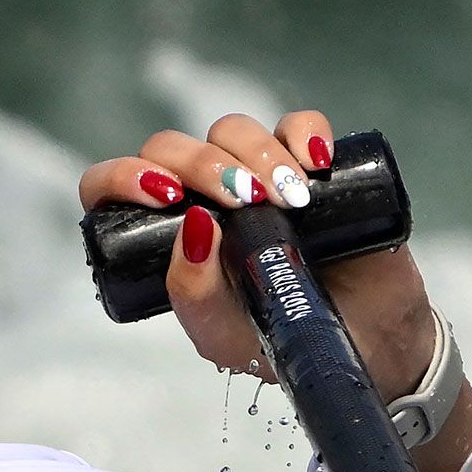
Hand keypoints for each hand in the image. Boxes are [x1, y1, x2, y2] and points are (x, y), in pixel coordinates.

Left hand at [76, 109, 438, 398]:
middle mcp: (201, 200)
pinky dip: (304, 132)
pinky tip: (317, 165)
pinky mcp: (308, 167)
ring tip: (289, 201)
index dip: (123, 177)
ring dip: (255, 153)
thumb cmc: (276, 344)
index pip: (113, 187)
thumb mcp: (220, 336)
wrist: (358, 346)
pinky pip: (298, 124)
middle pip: (174, 147)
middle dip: (203, 164)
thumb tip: (192, 224)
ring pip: (232, 130)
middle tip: (242, 203)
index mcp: (164, 238)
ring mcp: (254, 178)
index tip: (163, 195)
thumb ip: (192, 293)